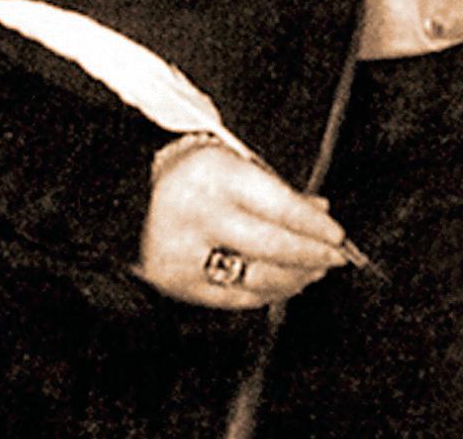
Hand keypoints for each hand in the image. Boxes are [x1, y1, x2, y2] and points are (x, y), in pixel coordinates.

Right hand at [137, 142, 348, 308]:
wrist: (124, 193)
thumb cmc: (189, 174)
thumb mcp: (233, 163)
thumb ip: (277, 189)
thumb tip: (321, 213)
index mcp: (215, 175)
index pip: (277, 204)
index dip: (312, 224)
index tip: (338, 234)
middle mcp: (199, 215)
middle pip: (271, 245)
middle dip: (311, 255)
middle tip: (336, 258)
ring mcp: (185, 254)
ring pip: (256, 278)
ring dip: (294, 278)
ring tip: (315, 271)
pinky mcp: (177, 284)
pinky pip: (232, 298)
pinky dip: (265, 294)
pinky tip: (284, 285)